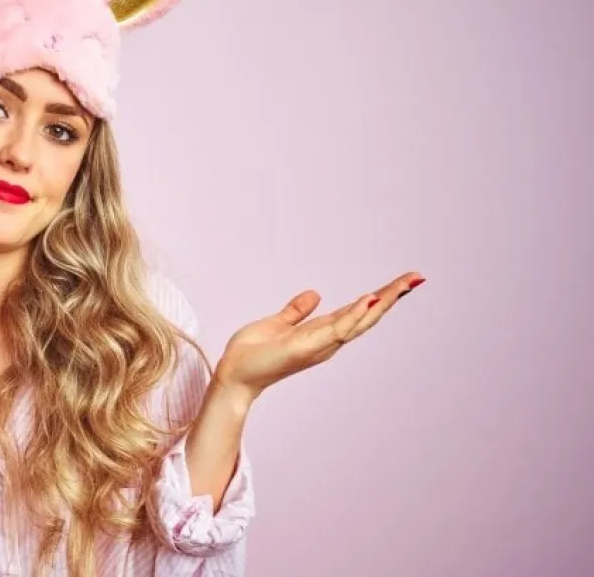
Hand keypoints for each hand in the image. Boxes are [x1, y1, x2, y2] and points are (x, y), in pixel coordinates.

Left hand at [213, 271, 424, 399]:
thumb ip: (297, 312)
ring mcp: (319, 344)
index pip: (357, 311)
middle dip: (392, 297)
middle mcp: (327, 340)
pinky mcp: (306, 346)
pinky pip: (336, 328)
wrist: (234, 374)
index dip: (380, 297)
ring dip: (382, 302)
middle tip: (417, 277)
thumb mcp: (279, 324)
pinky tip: (369, 300)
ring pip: (359, 320)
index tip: (403, 281)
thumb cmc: (253, 353)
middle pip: (367, 316)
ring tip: (404, 284)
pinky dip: (354, 314)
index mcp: (322, 332)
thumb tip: (315, 295)